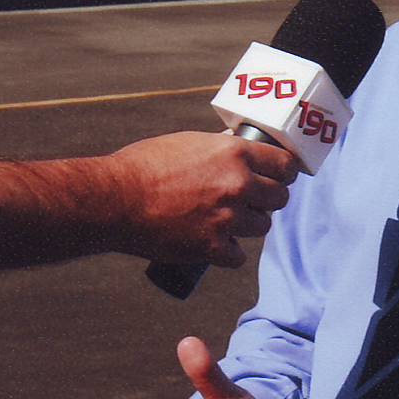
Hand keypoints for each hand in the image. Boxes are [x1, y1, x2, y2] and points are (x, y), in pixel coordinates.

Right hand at [111, 132, 295, 267]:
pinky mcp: (212, 247)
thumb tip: (237, 148)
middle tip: (252, 202)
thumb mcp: (188, 143)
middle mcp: (238, 184)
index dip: (284, 173)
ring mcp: (227, 218)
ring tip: (227, 222)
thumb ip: (219, 150)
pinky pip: (237, 256)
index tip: (279, 178)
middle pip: (279, 198)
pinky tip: (214, 245)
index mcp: (234, 153)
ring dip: (248, 226)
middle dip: (267, 200)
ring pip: (262, 227)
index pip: (285, 165)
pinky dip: (227, 253)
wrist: (114, 200)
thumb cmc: (143, 166)